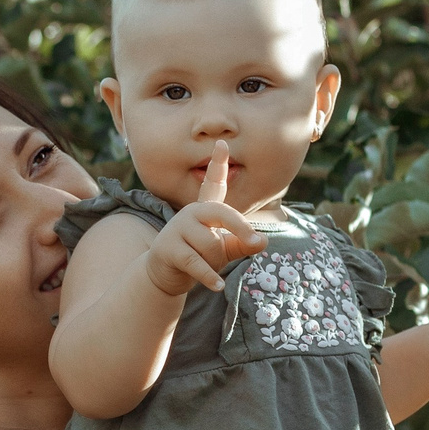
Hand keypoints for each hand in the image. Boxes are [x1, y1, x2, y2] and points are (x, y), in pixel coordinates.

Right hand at [141, 141, 264, 297]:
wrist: (165, 276)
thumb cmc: (199, 258)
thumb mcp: (223, 250)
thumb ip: (242, 244)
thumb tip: (263, 241)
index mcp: (205, 209)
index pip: (213, 184)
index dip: (218, 164)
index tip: (223, 143)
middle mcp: (190, 213)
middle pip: (223, 213)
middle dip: (241, 229)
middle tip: (256, 242)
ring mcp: (177, 229)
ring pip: (211, 245)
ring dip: (216, 263)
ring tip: (208, 268)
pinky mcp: (169, 249)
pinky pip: (196, 263)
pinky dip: (209, 277)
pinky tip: (218, 286)